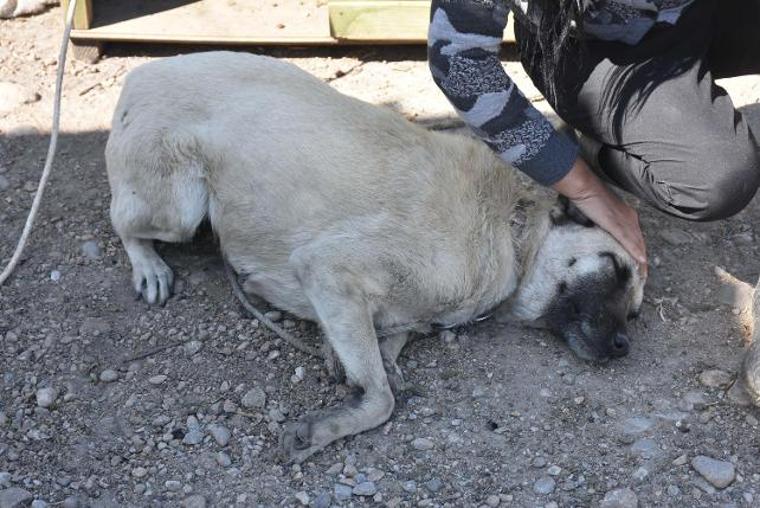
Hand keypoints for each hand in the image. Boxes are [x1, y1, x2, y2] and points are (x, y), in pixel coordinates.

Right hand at [553, 157, 647, 277]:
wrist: (584, 186)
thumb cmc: (587, 195)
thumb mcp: (599, 212)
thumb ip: (604, 222)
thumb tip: (601, 231)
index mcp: (627, 214)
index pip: (636, 238)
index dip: (639, 252)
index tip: (639, 265)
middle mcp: (630, 218)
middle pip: (640, 243)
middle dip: (643, 261)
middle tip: (643, 276)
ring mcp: (624, 221)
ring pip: (637, 244)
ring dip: (641, 260)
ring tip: (643, 275)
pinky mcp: (616, 224)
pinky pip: (628, 241)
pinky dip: (635, 251)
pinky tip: (641, 261)